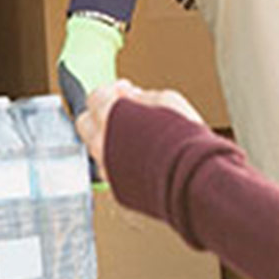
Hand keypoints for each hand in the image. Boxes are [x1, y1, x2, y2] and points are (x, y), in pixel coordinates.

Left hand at [74, 80, 203, 176]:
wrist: (193, 178)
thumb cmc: (184, 140)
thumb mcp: (168, 99)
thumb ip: (142, 96)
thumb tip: (132, 96)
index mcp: (109, 116)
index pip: (94, 97)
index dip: (111, 91)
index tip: (125, 91)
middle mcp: (101, 143)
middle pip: (85, 123)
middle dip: (100, 114)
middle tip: (123, 111)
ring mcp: (107, 167)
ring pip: (95, 148)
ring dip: (109, 138)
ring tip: (135, 135)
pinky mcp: (117, 187)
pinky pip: (109, 168)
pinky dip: (118, 160)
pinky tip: (139, 155)